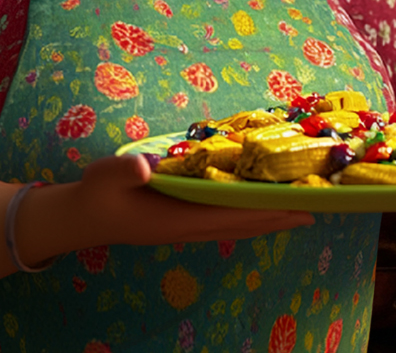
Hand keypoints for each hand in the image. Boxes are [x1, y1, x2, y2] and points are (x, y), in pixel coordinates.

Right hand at [54, 154, 313, 249]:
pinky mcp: (182, 223)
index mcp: (176, 219)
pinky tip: (257, 211)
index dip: (262, 211)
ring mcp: (186, 228)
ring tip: (298, 213)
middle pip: (242, 225)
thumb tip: (142, 167)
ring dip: (267, 220)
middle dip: (277, 218)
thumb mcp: (104, 178)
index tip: (293, 206)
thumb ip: (123, 171)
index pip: (229, 216)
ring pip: (236, 227)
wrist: (81, 217)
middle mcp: (188, 228)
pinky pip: (224, 222)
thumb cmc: (95, 195)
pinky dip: (247, 217)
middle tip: (313, 210)